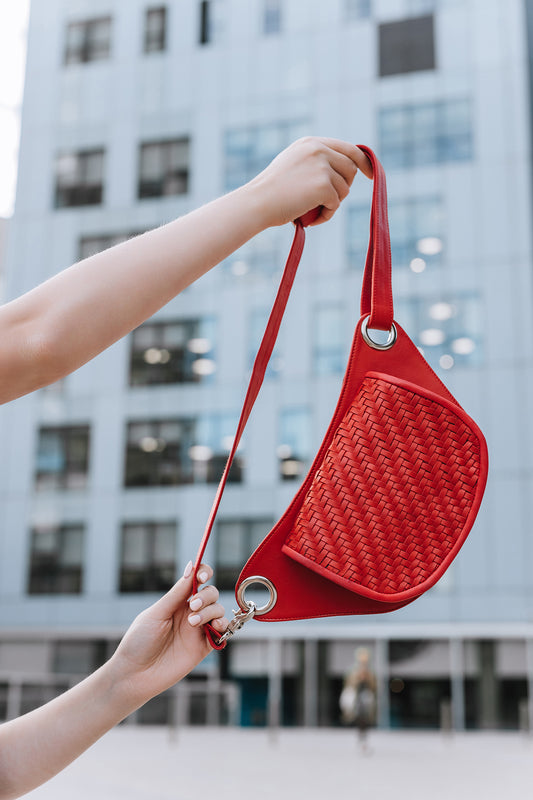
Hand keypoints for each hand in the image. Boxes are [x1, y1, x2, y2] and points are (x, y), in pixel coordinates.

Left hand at [108, 562, 227, 706]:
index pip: (197, 580)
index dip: (204, 573)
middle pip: (211, 593)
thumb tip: (191, 566)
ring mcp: (198, 630)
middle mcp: (190, 613)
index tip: (202, 577)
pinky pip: (222, 633)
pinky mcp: (204, 647)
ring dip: (211, 611)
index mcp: (177, 601)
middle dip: (206, 596)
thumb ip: (177, 593)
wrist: (135, 675)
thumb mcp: (157, 613)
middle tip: (192, 607)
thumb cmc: (139, 641)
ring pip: (218, 610)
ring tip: (193, 622)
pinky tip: (215, 628)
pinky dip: (224, 627)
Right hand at [248, 136, 372, 227]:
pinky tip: (311, 218)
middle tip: (327, 201)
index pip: (348, 148)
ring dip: (332, 203)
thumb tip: (344, 173)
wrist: (257, 203)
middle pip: (351, 168)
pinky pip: (336, 203)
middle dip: (344, 187)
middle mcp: (319, 149)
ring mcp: (322, 166)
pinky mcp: (323, 184)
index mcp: (311, 143)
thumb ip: (316, 163)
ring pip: (344, 188)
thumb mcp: (294, 166)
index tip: (370, 175)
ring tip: (312, 211)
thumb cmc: (272, 192)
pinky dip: (326, 214)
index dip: (363, 162)